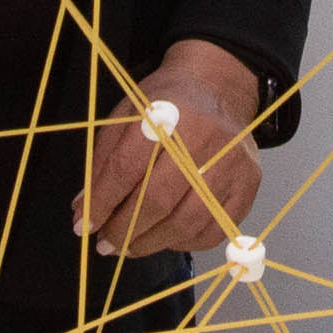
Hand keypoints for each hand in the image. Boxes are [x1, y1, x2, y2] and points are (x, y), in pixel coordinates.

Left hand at [76, 37, 268, 255]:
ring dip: (151, 244)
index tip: (83, 226)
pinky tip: (166, 238)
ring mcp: (232, 162)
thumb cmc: (166, 103)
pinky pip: (215, 230)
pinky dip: (185, 243)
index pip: (127, 167)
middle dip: (125, 230)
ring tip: (130, 246)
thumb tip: (83, 212)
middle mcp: (205, 137)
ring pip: (188, 222)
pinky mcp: (249, 183)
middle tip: (106, 244)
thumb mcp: (126, 115)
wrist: (218, 86)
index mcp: (166, 113)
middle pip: (158, 200)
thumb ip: (103, 161)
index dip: (101, 202)